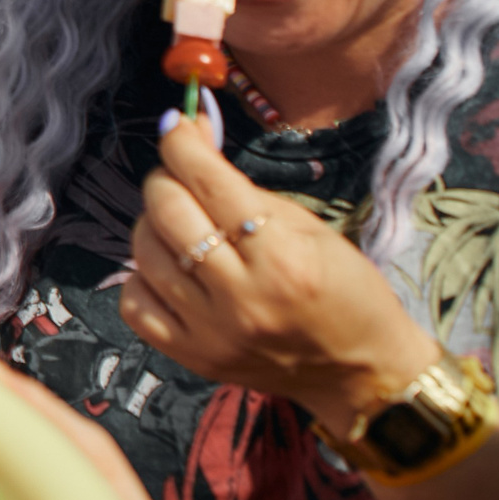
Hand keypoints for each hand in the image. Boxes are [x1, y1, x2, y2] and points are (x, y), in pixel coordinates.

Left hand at [120, 115, 440, 429]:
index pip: (209, 182)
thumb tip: (191, 144)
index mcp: (281, 256)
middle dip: (165, 178)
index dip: (183, 144)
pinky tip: (169, 270)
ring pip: (144, 253)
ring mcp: (212, 332)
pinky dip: (143, 276)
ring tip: (178, 223)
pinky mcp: (193, 358)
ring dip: (152, 224)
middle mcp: (241, 296)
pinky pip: (135, 304)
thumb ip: (246, 192)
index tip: (177, 126)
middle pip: (168, 213)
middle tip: (179, 176)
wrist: (363, 373)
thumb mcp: (310, 229)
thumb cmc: (346, 291)